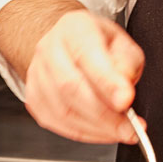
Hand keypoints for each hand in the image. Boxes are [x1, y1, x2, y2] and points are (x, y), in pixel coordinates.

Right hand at [24, 8, 143, 145]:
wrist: (67, 44)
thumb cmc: (98, 44)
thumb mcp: (123, 43)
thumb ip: (127, 64)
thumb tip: (122, 92)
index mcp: (74, 28)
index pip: (88, 55)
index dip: (107, 82)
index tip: (126, 101)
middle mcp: (49, 48)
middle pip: (70, 87)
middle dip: (104, 114)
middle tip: (129, 128)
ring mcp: (37, 74)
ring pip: (62, 110)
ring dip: (96, 128)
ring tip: (120, 132)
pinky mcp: (33, 98)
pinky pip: (56, 122)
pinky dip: (83, 133)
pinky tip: (101, 132)